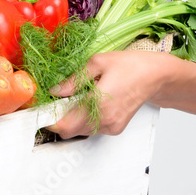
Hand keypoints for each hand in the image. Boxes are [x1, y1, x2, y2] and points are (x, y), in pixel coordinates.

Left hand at [44, 50, 171, 138]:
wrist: (155, 76)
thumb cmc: (129, 65)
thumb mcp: (98, 62)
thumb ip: (74, 79)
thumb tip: (55, 91)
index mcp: (99, 103)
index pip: (65, 124)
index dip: (49, 121)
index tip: (40, 111)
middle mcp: (106, 120)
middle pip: (70, 131)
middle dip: (58, 119)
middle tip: (55, 102)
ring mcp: (112, 126)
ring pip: (81, 131)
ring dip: (72, 119)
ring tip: (74, 98)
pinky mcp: (116, 128)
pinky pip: (93, 129)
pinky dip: (85, 120)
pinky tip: (89, 102)